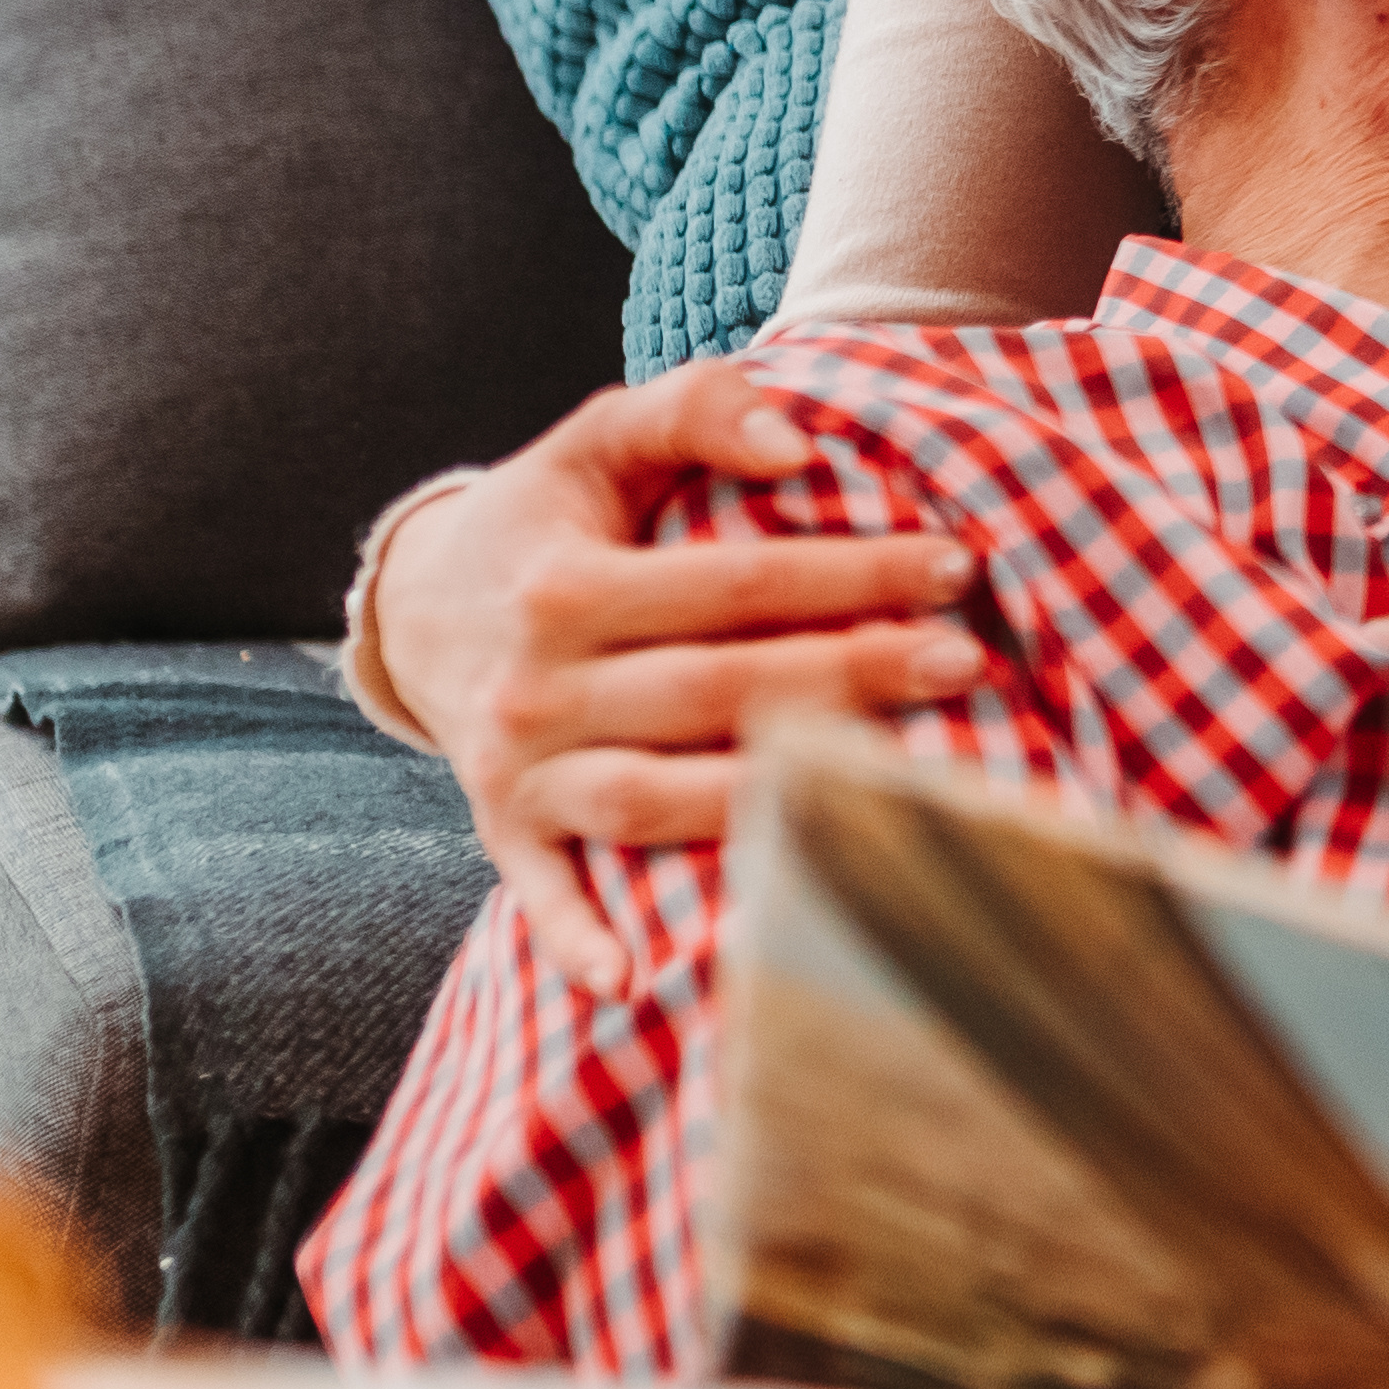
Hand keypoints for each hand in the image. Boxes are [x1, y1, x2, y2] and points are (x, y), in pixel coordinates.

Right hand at [375, 365, 982, 976]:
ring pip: (653, 800)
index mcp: (563, 585)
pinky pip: (542, 896)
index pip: (733, 583)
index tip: (956, 566)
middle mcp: (537, 686)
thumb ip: (693, 408)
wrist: (420, 607)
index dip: (848, 573)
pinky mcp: (507, 832)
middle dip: (849, 676)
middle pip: (715, 692)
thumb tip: (797, 443)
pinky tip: (638, 979)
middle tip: (968, 661)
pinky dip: (580, 941)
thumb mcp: (599, 437)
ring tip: (892, 782)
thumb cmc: (550, 516)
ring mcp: (518, 771)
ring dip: (771, 799)